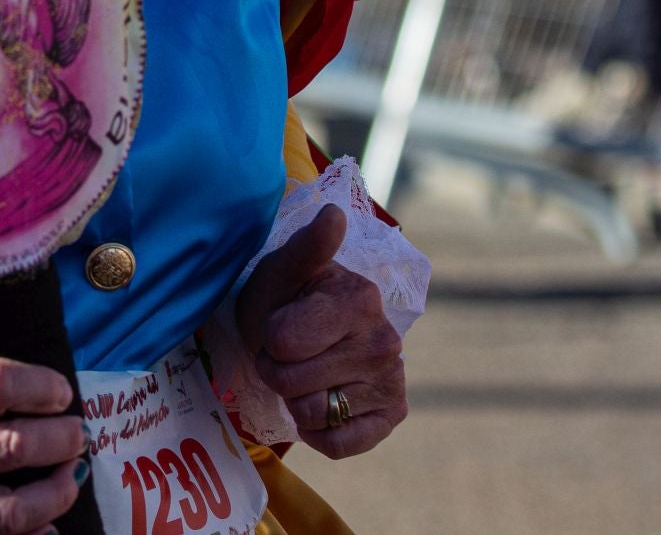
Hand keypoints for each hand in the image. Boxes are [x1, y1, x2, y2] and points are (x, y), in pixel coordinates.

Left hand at [235, 205, 407, 458]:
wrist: (306, 332)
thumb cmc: (287, 298)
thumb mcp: (283, 270)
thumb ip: (308, 247)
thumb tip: (334, 215)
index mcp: (360, 298)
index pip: (282, 342)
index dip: (268, 340)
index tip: (280, 326)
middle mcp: (385, 341)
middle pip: (292, 382)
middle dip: (278, 372)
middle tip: (289, 353)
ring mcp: (391, 379)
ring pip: (313, 414)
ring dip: (296, 400)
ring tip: (307, 373)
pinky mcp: (392, 414)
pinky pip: (337, 445)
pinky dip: (318, 432)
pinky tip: (324, 401)